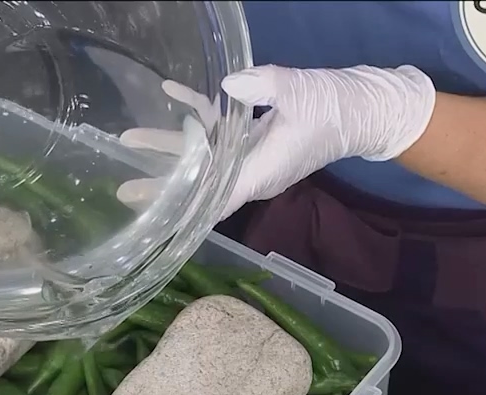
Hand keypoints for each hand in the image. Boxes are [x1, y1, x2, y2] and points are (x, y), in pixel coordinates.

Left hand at [117, 65, 436, 220]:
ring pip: (203, 158)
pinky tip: (171, 91)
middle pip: (198, 185)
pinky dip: (195, 115)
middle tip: (123, 191)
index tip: (152, 218)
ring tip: (129, 138)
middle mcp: (250, 173)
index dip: (182, 210)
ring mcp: (250, 157)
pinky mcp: (252, 140)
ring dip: (169, 148)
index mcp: (260, 172)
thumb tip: (228, 86)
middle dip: (161, 186)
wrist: (363, 107)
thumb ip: (262, 88)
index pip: (214, 199)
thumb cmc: (334, 106)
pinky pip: (218, 133)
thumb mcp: (300, 92)